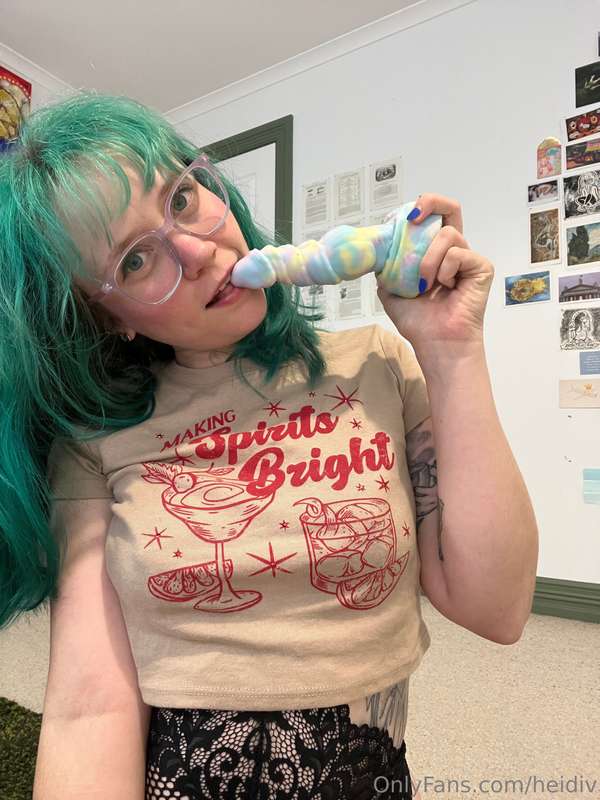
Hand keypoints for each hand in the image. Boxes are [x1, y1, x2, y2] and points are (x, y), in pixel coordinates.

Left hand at [376, 193, 493, 351]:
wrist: (435, 343)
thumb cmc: (418, 321)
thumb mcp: (391, 290)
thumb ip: (386, 267)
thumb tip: (374, 250)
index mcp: (434, 253)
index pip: (430, 219)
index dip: (417, 210)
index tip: (397, 220)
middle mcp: (453, 251)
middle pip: (450, 208)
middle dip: (431, 202)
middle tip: (412, 216)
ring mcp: (468, 258)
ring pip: (447, 235)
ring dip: (428, 259)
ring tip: (424, 284)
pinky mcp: (481, 267)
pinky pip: (458, 253)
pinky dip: (444, 270)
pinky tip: (445, 288)